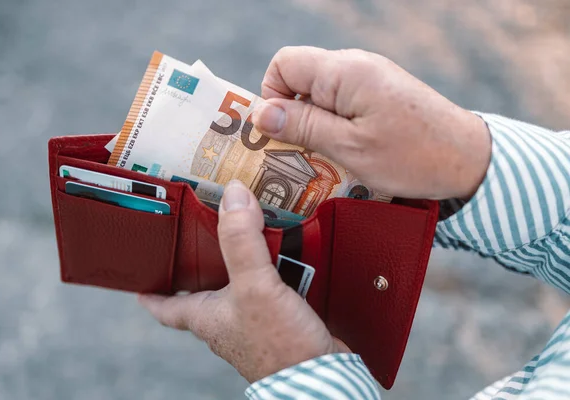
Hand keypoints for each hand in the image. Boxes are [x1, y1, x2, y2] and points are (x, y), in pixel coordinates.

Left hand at [138, 180, 348, 381]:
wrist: (320, 375)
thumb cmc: (278, 345)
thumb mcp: (253, 286)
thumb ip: (242, 240)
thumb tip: (233, 194)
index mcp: (205, 315)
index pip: (165, 305)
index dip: (151, 289)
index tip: (141, 274)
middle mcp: (224, 320)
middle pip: (202, 287)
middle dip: (202, 260)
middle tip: (201, 231)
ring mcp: (252, 321)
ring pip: (238, 284)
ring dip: (241, 260)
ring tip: (246, 230)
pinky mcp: (278, 319)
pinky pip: (268, 287)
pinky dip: (272, 269)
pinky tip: (285, 254)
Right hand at [252, 46, 491, 199]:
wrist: (469, 159)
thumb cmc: (411, 156)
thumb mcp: (349, 148)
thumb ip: (303, 126)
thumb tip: (259, 114)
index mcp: (344, 71)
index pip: (284, 63)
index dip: (271, 96)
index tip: (281, 132)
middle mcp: (355, 64)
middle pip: (300, 77)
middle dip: (291, 114)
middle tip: (302, 152)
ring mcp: (369, 77)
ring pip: (319, 93)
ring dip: (313, 124)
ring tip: (327, 156)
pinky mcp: (380, 92)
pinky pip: (341, 101)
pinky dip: (333, 124)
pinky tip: (347, 150)